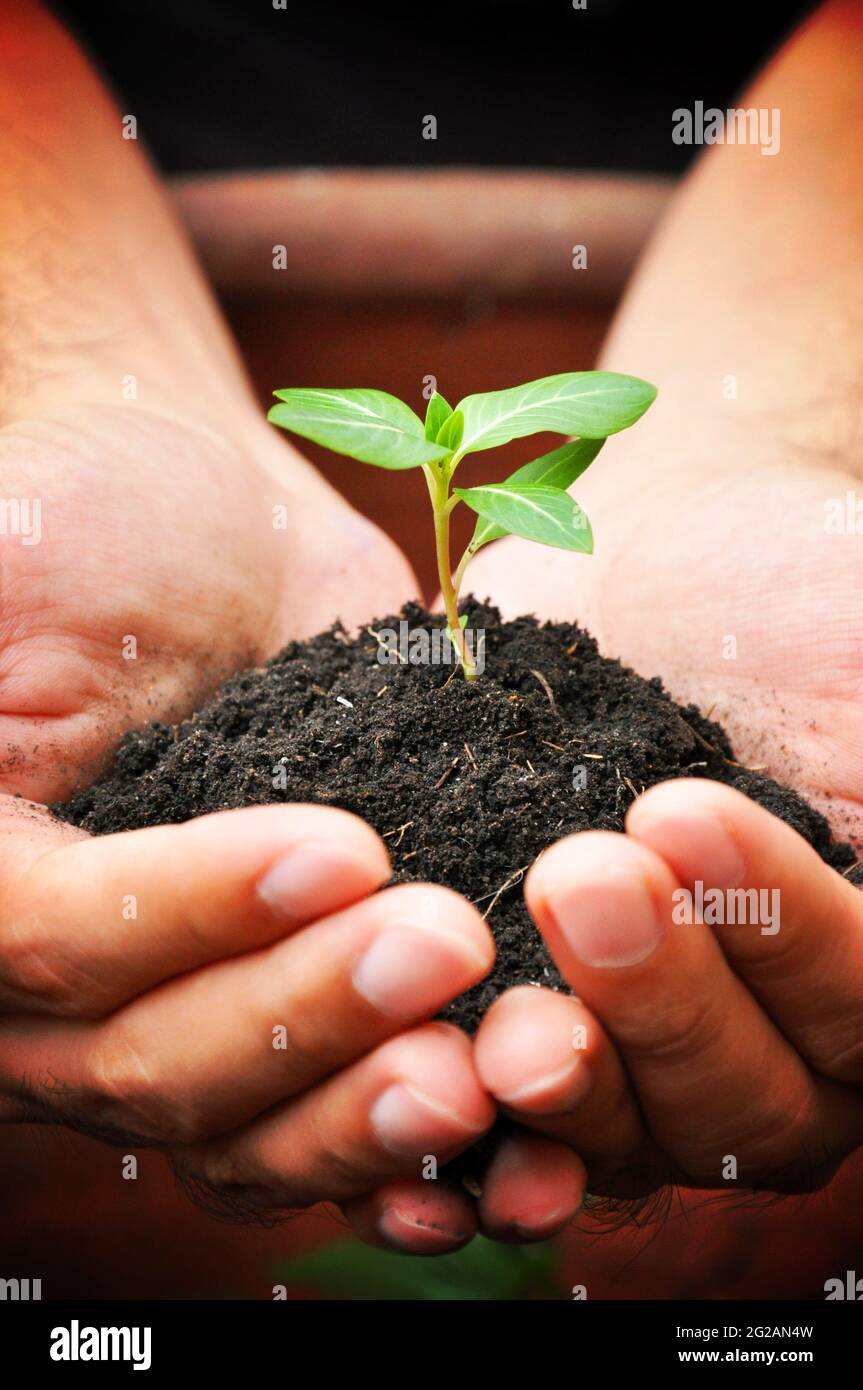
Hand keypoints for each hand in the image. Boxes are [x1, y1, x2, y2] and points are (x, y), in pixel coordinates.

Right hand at [0, 398, 501, 1242]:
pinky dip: (403, 1157)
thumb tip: (8, 817)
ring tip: (482, 1077)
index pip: (47, 941)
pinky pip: (320, 1122)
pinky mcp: (294, 1006)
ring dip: (360, 1118)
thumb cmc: (89, 522)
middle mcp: (54, 984)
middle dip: (300, 1018)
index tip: (344, 848)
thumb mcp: (8, 577)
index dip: (185, 915)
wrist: (209, 533)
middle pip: (144, 1063)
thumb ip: (3, 703)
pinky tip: (496, 1157)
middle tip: (443, 943)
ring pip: (237, 1129)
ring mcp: (179, 1005)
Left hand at [430, 435, 862, 1238]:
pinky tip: (410, 1110)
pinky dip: (463, 1140)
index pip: (857, 1000)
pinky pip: (504, 1130)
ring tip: (500, 1017)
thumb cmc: (786, 584)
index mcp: (856, 961)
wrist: (641, 565)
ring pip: (631, 1131)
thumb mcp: (862, 631)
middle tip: (580, 878)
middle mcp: (772, 1032)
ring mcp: (643, 1046)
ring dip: (571, 1082)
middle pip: (749, 1101)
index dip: (788, 932)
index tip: (683, 812)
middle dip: (665, 1000)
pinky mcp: (525, 1025)